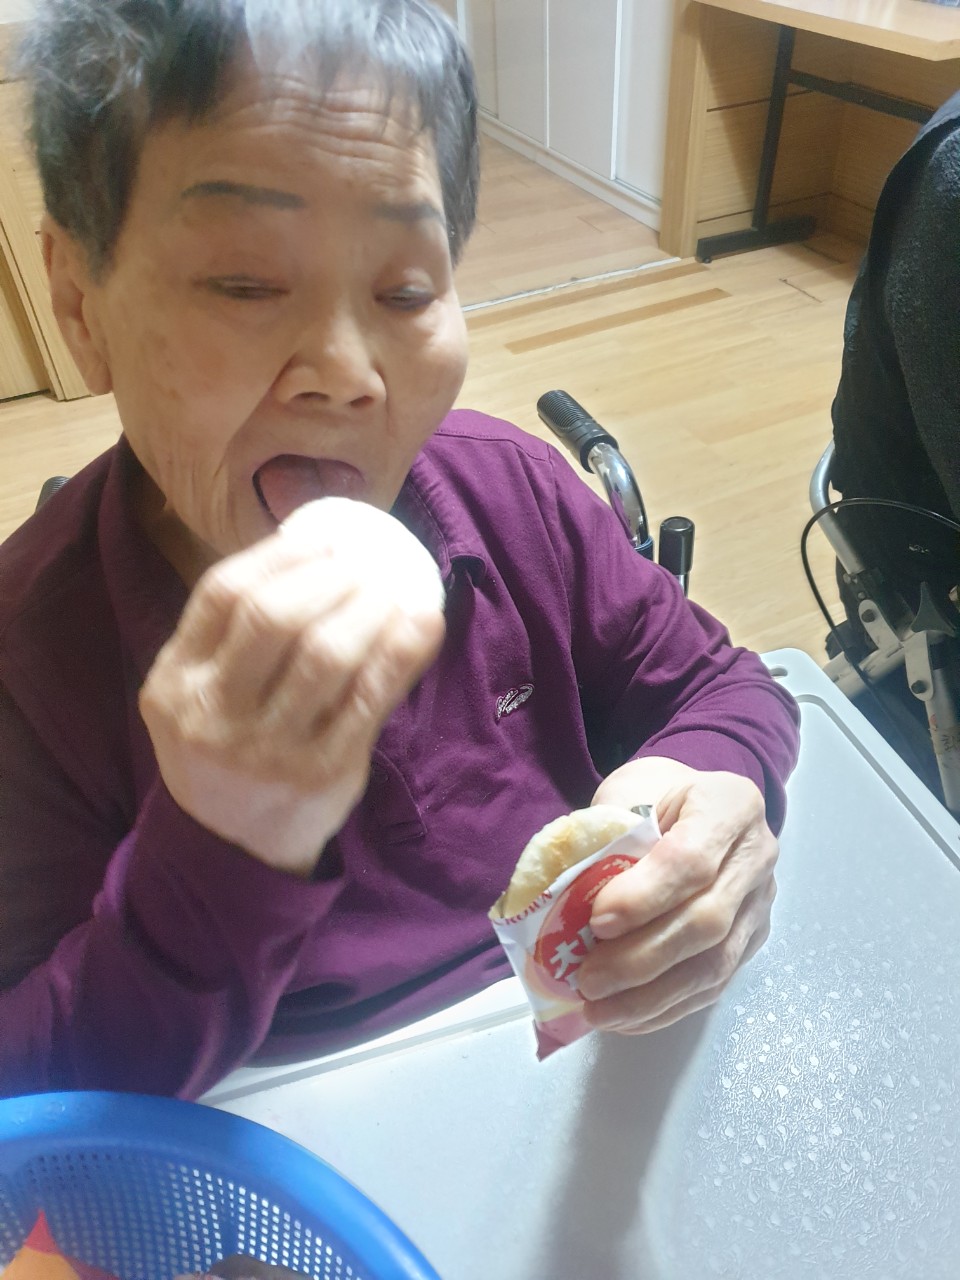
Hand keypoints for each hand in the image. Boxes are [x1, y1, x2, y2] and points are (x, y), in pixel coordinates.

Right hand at [140, 501, 444, 876]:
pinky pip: (370, 697)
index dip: (278, 556)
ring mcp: (267, 748)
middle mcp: (213, 715)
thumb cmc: (225, 747)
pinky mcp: (321, 771)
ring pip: (326, 655)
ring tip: (394, 587)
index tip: (323, 540)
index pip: (222, 595)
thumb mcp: (201, 695)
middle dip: (329, 578)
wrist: (232, 845)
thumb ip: (233, 637)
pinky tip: (423, 621)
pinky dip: (403, 651)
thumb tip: (314, 550)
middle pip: (274, 618)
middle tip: (364, 563)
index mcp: (175, 682)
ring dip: (370, 608)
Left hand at [577, 757, 777, 1033]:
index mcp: (730, 805)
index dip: (644, 897)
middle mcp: (757, 856)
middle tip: (588, 980)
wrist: (692, 804)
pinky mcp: (752, 940)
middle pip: (707, 920)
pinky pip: (713, 985)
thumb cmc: (653, 796)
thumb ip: (605, 838)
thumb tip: (564, 904)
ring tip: (598, 1011)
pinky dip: (666, 1006)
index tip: (597, 922)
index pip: (692, 860)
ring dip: (651, 996)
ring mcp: (760, 903)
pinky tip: (625, 1017)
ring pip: (714, 963)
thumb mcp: (626, 794)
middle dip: (642, 958)